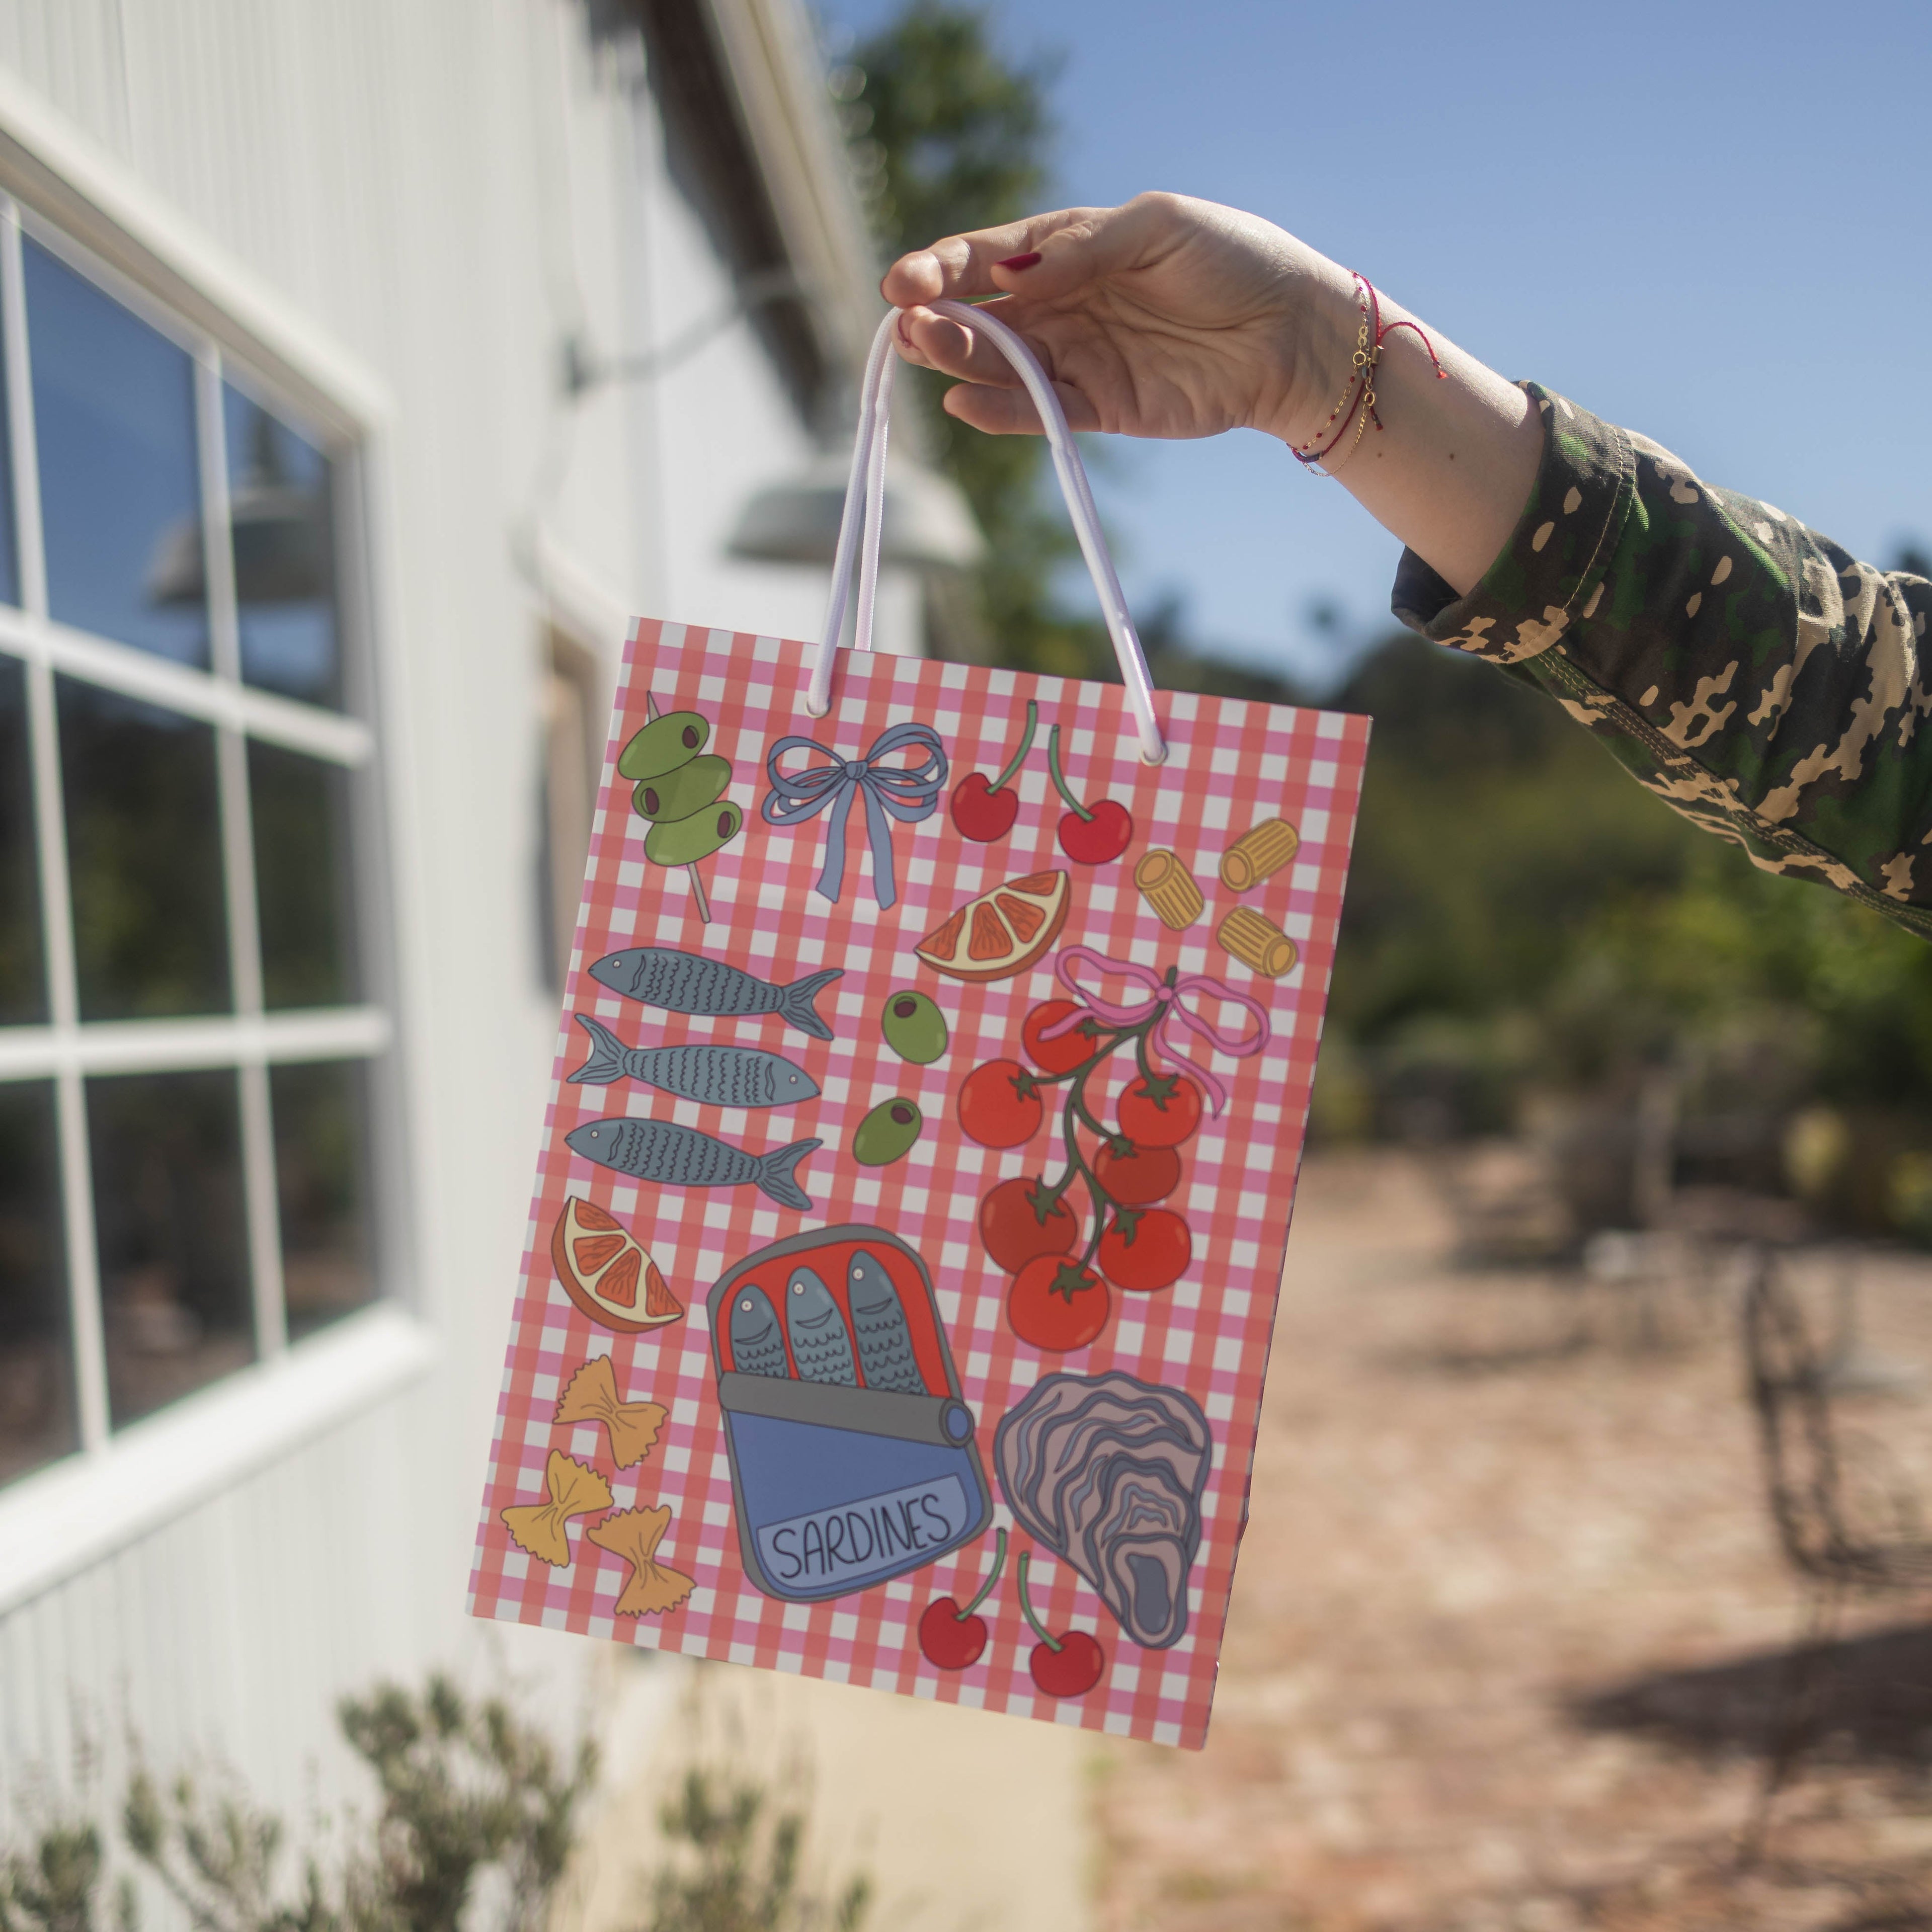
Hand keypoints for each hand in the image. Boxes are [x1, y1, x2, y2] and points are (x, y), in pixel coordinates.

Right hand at [882, 193, 1356, 449]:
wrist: (1293, 331)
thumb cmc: (1234, 259)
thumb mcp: (1158, 229)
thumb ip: (1082, 250)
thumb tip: (1010, 275)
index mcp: (1068, 249)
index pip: (987, 258)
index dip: (942, 267)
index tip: (904, 280)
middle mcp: (1062, 305)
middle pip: (981, 315)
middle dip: (936, 318)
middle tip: (905, 324)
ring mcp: (1078, 358)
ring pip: (1002, 363)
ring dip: (958, 358)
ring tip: (921, 348)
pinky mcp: (1102, 407)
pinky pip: (1042, 411)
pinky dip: (1003, 410)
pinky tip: (965, 402)